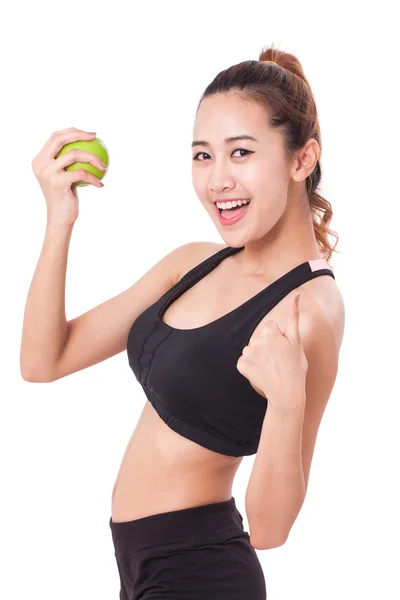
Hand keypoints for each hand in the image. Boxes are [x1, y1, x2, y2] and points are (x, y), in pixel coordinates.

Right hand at [31, 127, 105, 225]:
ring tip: (104, 165)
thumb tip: (90, 146)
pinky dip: (93, 178)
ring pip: (73, 154)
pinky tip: (101, 184)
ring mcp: (47, 172)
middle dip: (79, 134)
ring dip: (93, 158)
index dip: (72, 131)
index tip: (89, 134)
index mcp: (39, 160)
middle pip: (60, 139)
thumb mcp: (65, 177)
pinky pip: (81, 173)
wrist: (60, 219)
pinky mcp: (57, 182)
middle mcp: (40, 164)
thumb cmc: (66, 198)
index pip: (55, 137)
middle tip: (96, 137)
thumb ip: (69, 163)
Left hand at [236, 293, 307, 408]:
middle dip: (267, 344)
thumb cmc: (295, 366)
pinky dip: (250, 365)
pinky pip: (244, 360)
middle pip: (259, 337)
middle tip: (278, 359)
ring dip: (258, 355)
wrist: (287, 392)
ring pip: (252, 348)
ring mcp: (247, 353)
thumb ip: (294, 314)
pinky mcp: (241, 365)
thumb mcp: (296, 340)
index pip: (269, 326)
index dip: (277, 337)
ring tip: (270, 366)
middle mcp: (255, 340)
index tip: (283, 348)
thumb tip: (296, 294)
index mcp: (269, 332)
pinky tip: (261, 371)